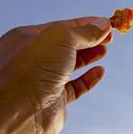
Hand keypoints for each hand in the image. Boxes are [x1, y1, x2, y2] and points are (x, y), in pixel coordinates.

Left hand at [0, 17, 112, 133]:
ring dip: (88, 57)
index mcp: (24, 38)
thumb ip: (86, 31)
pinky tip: (100, 71)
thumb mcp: (63, 37)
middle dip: (88, 40)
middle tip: (109, 37)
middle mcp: (31, 59)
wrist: (23, 109)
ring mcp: (42, 80)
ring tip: (105, 50)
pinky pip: (75, 87)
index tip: (104, 24)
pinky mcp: (54, 100)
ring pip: (70, 65)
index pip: (59, 27)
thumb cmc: (35, 66)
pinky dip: (88, 79)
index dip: (83, 24)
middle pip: (65, 46)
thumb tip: (104, 25)